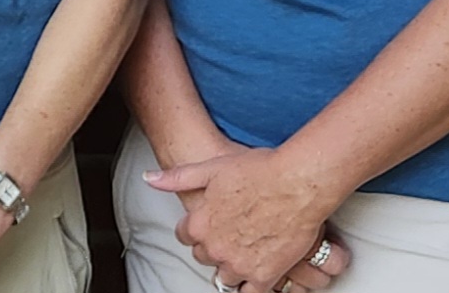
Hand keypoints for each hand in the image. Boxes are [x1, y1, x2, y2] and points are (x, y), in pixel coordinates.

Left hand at [147, 148, 342, 291]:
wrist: (297, 183)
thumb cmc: (260, 171)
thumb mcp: (211, 167)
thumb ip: (178, 178)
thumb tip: (150, 179)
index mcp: (200, 223)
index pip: (185, 236)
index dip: (196, 230)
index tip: (206, 226)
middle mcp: (216, 247)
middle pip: (205, 256)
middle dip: (214, 248)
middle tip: (230, 237)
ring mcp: (239, 264)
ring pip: (226, 276)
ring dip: (232, 267)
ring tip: (244, 255)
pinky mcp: (265, 275)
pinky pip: (251, 292)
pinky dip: (251, 287)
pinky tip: (256, 278)